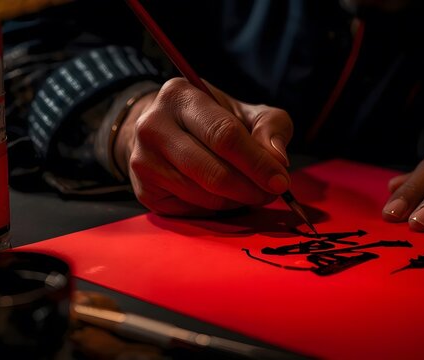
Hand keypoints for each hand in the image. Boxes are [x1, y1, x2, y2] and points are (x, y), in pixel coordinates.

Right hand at [114, 78, 292, 215]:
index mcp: (180, 96)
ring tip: (252, 192)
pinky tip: (226, 195)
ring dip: (238, 200)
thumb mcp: (247, 113)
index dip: (257, 162)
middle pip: (214, 171)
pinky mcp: (144, 190)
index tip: (281, 181)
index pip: (225, 135)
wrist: (166, 131)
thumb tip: (278, 160)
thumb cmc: (214, 121)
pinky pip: (192, 208)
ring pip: (204, 195)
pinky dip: (218, 208)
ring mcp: (142, 160)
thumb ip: (271, 128)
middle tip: (272, 193)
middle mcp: (153, 126)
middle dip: (251, 188)